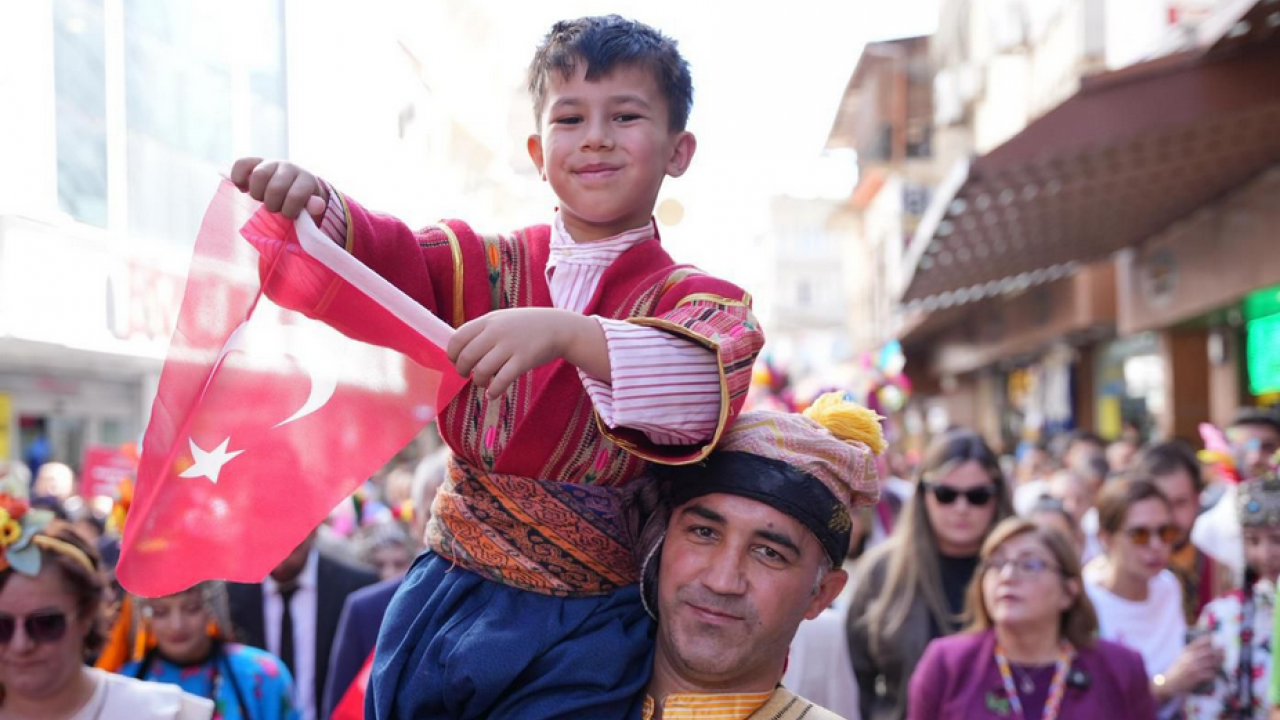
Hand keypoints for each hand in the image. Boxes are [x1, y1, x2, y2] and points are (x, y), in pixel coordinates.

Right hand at [230, 157, 327, 223]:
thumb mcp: (310, 208)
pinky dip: (238, 178)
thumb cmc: (301, 202)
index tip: (288, 215)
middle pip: (275, 187)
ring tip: (261, 199)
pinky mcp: (254, 161)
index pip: (295, 195)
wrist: (292, 185)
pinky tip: (243, 189)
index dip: (289, 210)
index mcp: (306, 179)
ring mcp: (271, 162)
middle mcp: (289, 167)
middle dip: (272, 204)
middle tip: (274, 208)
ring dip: (257, 194)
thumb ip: (313, 208)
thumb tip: (317, 205)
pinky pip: (241, 164)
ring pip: (258, 176)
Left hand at [448, 309, 607, 399]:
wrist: (558, 328)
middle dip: (462, 370)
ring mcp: (511, 345)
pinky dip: (493, 391)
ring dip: (479, 382)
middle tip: (467, 375)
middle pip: (467, 356)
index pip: (458, 338)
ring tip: (484, 384)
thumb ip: (482, 331)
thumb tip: (459, 350)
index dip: (452, 354)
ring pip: (482, 370)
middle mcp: (497, 332)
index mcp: (488, 321)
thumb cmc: (526, 326)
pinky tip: (493, 394)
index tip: (456, 361)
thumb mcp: (502, 320)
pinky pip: (502, 380)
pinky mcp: (524, 360)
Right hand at [1162, 636, 1221, 695]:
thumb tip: (1204, 649)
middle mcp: (1189, 658)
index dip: (1207, 639)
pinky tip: (1215, 674)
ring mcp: (1193, 667)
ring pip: (1211, 663)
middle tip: (1224, 653)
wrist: (1168, 683)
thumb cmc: (1176, 671)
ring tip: (1221, 664)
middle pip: (1208, 652)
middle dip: (1218, 652)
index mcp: (1185, 652)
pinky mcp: (1196, 677)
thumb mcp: (1180, 658)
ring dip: (1218, 663)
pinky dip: (1213, 674)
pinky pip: (1209, 674)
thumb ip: (1189, 653)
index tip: (1213, 637)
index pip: (1197, 643)